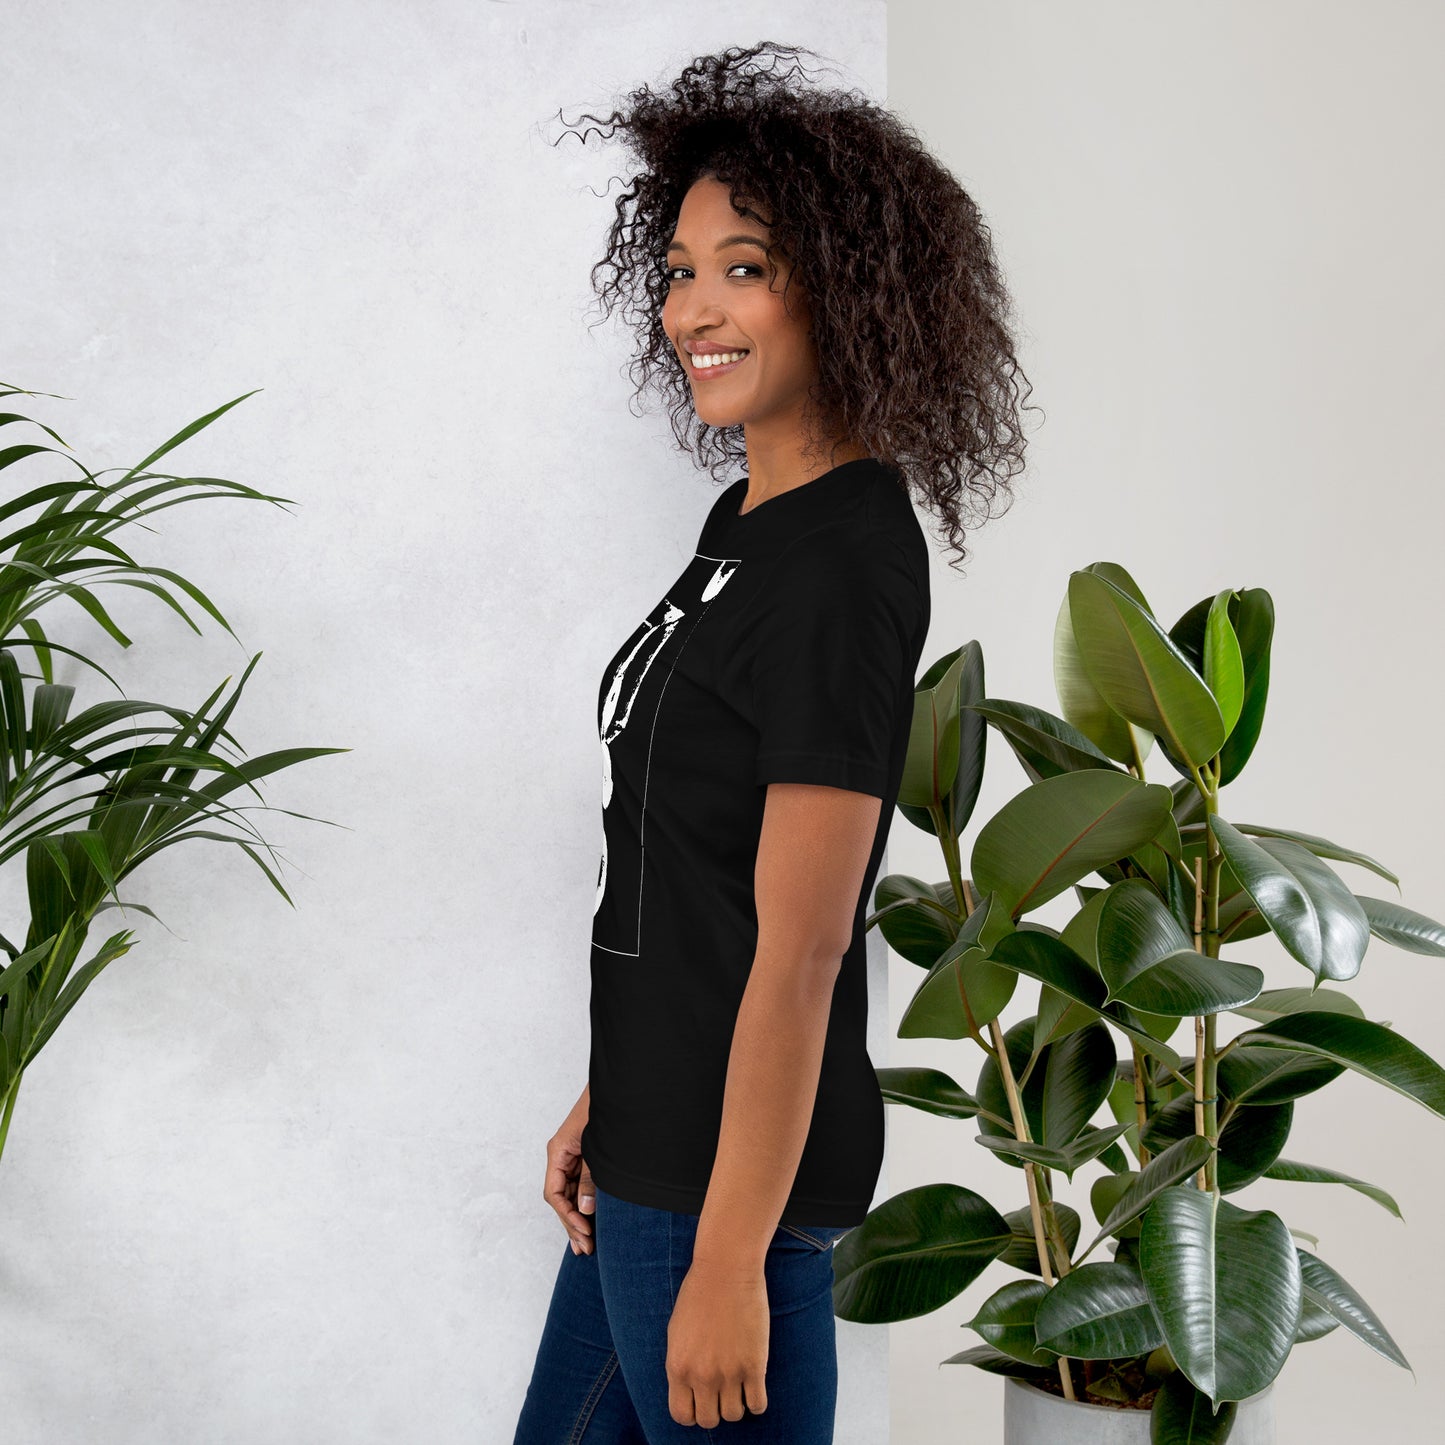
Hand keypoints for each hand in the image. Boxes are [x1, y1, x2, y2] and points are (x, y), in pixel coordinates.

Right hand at [543, 1088, 595, 1254]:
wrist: (620, 1087)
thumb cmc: (606, 1110)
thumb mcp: (597, 1148)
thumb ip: (591, 1179)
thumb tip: (584, 1209)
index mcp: (558, 1151)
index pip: (553, 1192)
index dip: (567, 1215)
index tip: (584, 1231)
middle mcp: (561, 1155)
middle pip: (560, 1197)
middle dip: (571, 1223)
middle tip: (586, 1248)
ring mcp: (573, 1156)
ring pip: (569, 1193)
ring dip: (578, 1217)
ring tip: (586, 1244)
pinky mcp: (585, 1156)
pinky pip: (580, 1184)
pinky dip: (585, 1203)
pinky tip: (592, 1221)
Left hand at [666, 1259, 768, 1426]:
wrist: (726, 1270)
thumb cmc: (699, 1294)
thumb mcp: (677, 1332)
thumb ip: (681, 1364)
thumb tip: (689, 1389)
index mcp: (678, 1367)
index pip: (682, 1415)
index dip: (693, 1412)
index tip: (701, 1400)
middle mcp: (701, 1375)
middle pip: (709, 1420)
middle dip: (715, 1409)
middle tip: (721, 1391)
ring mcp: (729, 1373)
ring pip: (734, 1415)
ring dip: (737, 1403)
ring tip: (739, 1384)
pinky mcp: (754, 1366)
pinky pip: (758, 1405)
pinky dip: (757, 1401)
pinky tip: (755, 1384)